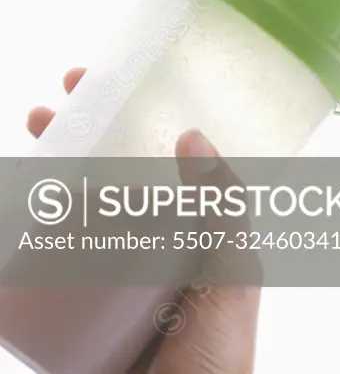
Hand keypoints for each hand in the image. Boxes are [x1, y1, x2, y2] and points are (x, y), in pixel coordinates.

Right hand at [27, 68, 260, 373]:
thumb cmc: (219, 359)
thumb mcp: (232, 280)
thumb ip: (224, 214)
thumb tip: (194, 136)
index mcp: (204, 232)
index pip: (177, 160)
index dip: (152, 118)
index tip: (123, 80)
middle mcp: (162, 246)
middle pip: (122, 174)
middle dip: (92, 134)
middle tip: (60, 101)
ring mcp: (119, 277)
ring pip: (83, 209)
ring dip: (57, 171)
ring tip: (39, 135)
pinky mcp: (81, 312)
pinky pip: (54, 264)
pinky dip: (31, 235)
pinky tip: (14, 212)